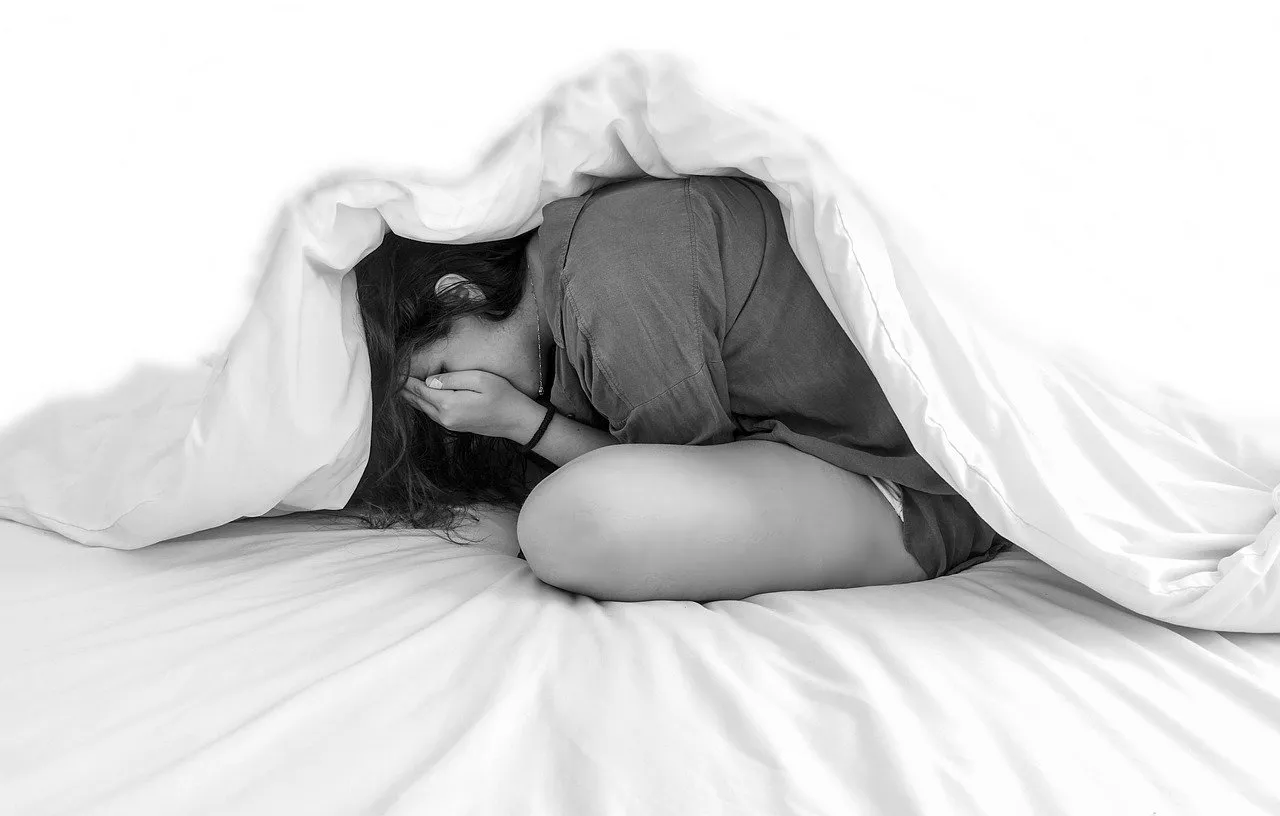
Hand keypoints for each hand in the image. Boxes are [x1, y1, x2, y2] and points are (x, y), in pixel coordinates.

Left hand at [400, 370, 535, 438]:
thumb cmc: (503, 396)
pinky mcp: (454, 425)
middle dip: (403, 387)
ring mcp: (449, 424)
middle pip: (416, 400)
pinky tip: (418, 394)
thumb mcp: (480, 379)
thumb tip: (430, 380)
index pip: (419, 388)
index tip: (393, 368)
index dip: (404, 378)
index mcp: (449, 404)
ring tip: (399, 382)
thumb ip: (452, 379)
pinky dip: (421, 402)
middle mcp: (445, 417)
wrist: (517, 421)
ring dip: (411, 396)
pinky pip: (431, 413)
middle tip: (390, 374)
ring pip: (422, 408)